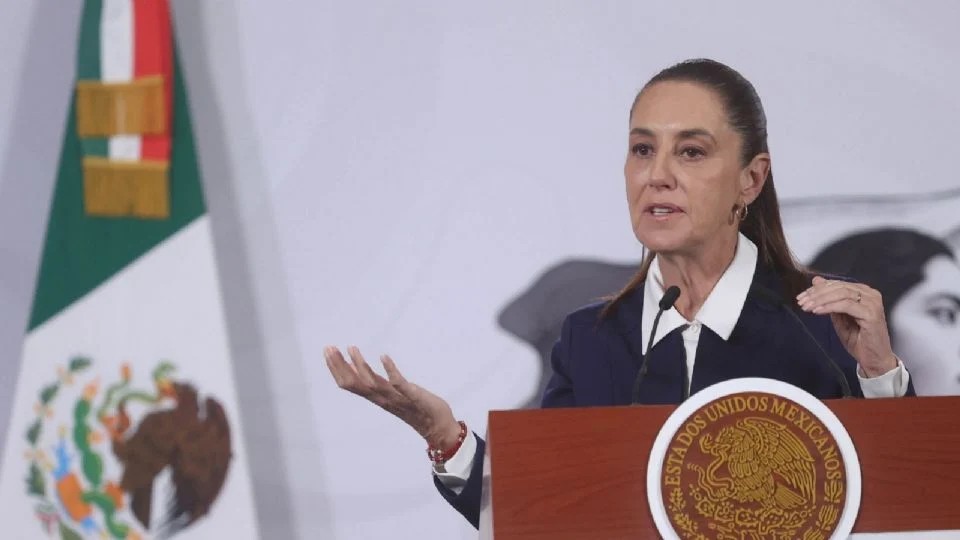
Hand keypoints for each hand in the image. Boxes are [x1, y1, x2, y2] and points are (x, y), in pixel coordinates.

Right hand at [324, 345, 461, 447]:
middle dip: (340, 366)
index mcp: (377, 397)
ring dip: (360, 365)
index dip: (336, 368)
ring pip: (372, 384)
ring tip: (351, 348)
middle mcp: (383, 399)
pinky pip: (400, 385)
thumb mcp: (392, 393)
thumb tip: (362, 369)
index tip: (327, 351)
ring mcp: (398, 399)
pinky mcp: (414, 397)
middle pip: (354, 384)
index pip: (350, 384)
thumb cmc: (415, 409)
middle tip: (329, 348)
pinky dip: (390, 371)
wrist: (438, 429)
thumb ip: (378, 382)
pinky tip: (384, 356)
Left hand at [797, 276, 896, 376]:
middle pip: (838, 287)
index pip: (837, 284)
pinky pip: (846, 305)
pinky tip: (817, 311)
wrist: (874, 360)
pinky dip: (829, 307)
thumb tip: (816, 281)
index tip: (801, 296)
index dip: (817, 288)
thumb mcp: (838, 316)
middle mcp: (870, 295)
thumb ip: (829, 299)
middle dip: (816, 293)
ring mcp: (872, 304)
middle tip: (801, 301)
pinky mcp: (871, 314)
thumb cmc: (858, 339)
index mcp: (864, 292)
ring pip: (841, 294)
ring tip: (806, 306)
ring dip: (820, 299)